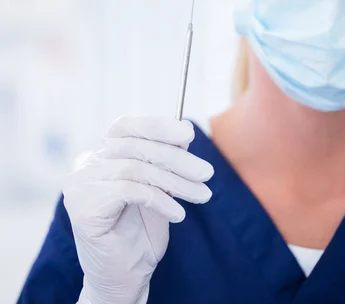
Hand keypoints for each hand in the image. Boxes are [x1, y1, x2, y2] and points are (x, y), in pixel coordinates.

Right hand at [63, 117, 213, 303]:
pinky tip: (178, 214)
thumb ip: (165, 158)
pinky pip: (130, 191)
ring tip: (201, 195)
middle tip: (207, 172)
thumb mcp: (160, 186)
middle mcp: (86, 164)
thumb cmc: (141, 230)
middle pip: (136, 147)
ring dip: (176, 181)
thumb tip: (185, 130)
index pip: (126, 126)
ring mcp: (80, 184)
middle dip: (177, 158)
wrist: (125, 277)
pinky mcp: (82, 206)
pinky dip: (161, 200)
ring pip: (136, 168)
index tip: (189, 133)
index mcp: (101, 154)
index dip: (157, 125)